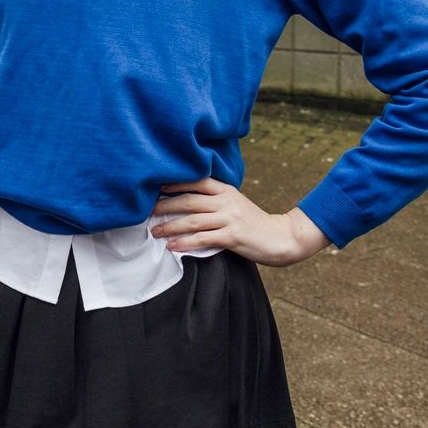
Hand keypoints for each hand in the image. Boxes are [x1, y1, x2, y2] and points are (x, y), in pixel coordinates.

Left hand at [150, 178, 330, 266]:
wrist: (281, 237)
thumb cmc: (254, 223)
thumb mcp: (235, 204)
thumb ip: (215, 201)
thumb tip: (187, 203)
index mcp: (226, 190)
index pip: (196, 181)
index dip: (174, 183)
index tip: (154, 188)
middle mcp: (226, 201)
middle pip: (189, 200)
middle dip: (164, 206)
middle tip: (146, 212)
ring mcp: (229, 218)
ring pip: (192, 220)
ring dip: (170, 226)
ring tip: (155, 231)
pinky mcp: (232, 236)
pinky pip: (202, 239)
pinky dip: (184, 242)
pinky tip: (172, 246)